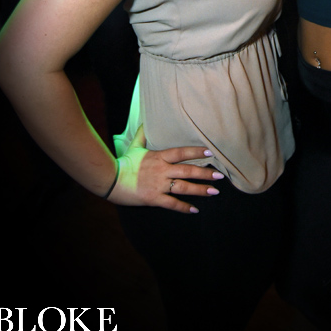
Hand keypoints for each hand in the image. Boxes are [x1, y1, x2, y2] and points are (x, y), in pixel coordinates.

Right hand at [108, 125, 224, 212]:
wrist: (111, 180)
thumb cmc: (124, 162)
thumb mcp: (135, 146)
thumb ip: (142, 134)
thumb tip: (144, 120)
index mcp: (159, 157)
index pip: (181, 152)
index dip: (196, 151)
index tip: (210, 152)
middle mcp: (161, 170)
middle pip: (187, 170)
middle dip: (205, 173)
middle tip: (220, 176)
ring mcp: (158, 185)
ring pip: (183, 187)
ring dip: (200, 190)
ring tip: (214, 192)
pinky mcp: (153, 198)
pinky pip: (171, 204)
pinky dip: (184, 207)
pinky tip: (195, 210)